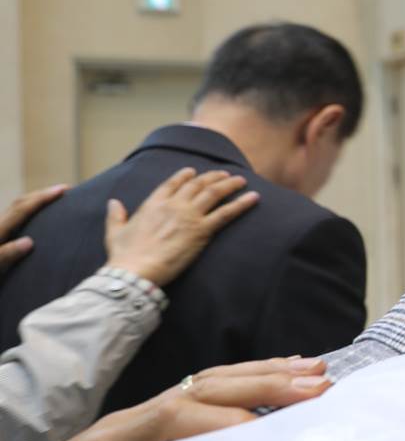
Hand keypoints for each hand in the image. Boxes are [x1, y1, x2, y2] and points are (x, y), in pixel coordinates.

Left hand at [0, 184, 66, 273]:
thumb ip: (6, 255)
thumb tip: (29, 242)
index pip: (22, 210)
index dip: (42, 198)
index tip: (63, 190)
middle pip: (19, 204)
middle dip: (40, 195)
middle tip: (63, 191)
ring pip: (15, 211)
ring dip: (34, 203)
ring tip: (52, 203)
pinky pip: (13, 221)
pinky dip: (27, 214)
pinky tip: (35, 223)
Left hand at [0, 358, 329, 440]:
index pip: (170, 419)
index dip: (222, 422)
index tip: (268, 440)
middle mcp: (125, 423)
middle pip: (200, 388)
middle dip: (262, 385)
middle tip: (317, 388)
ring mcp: (139, 420)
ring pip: (208, 383)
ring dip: (266, 375)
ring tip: (316, 371)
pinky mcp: (151, 428)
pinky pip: (206, 394)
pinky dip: (251, 383)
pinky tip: (284, 380)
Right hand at [104, 168, 258, 286]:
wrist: (136, 269)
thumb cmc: (124, 254)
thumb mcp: (115, 231)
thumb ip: (116, 215)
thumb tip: (114, 203)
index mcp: (153, 203)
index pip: (172, 183)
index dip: (184, 176)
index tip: (193, 171)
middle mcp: (173, 205)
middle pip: (198, 185)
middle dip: (212, 177)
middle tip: (224, 174)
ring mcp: (189, 216)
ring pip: (214, 193)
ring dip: (230, 184)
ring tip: (241, 180)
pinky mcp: (202, 230)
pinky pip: (227, 213)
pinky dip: (242, 204)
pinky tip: (254, 197)